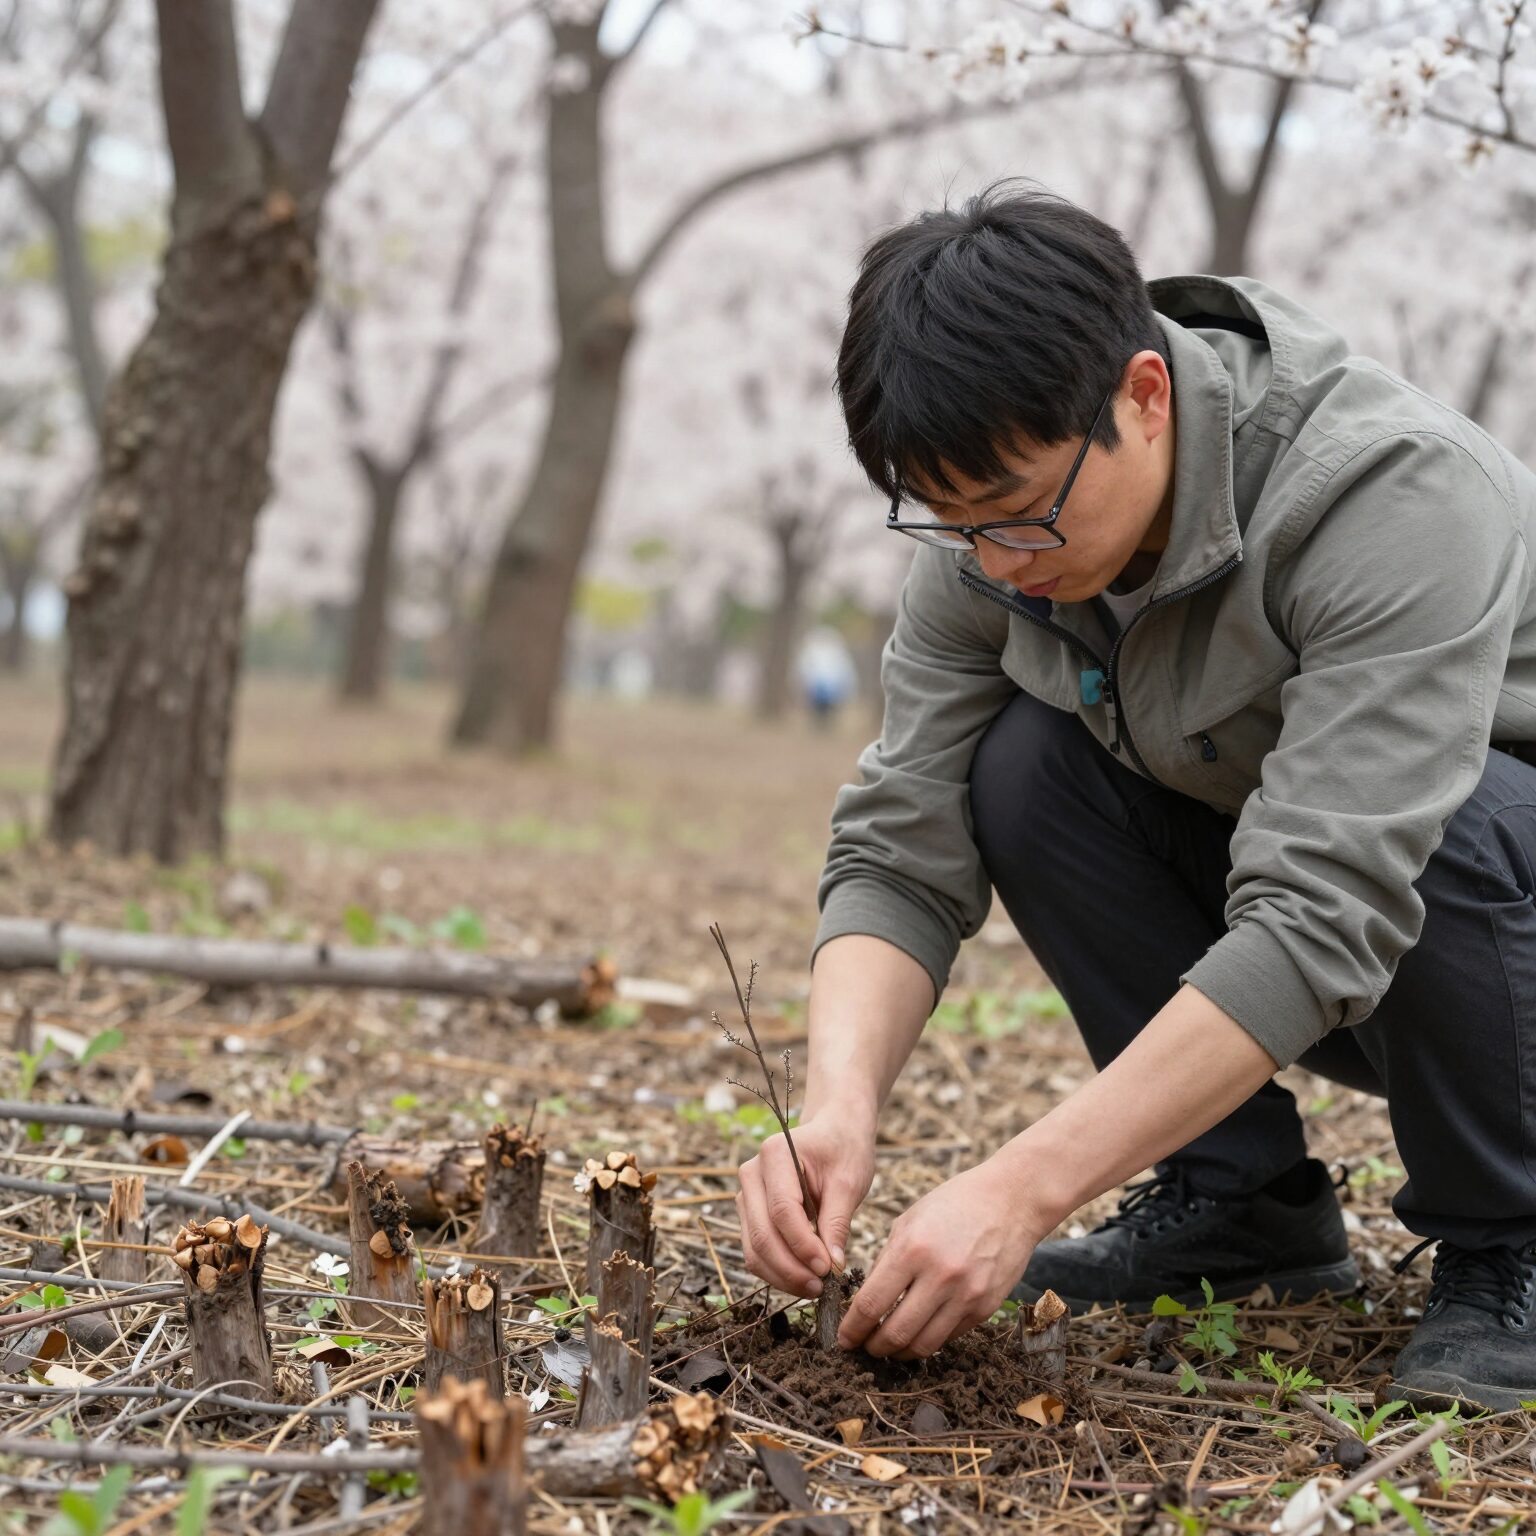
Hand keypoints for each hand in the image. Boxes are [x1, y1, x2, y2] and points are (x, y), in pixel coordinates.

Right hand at [736, 1111, 874, 1297]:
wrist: (834, 1132)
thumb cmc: (844, 1150)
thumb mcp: (849, 1181)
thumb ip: (837, 1222)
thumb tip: (832, 1266)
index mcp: (775, 1154)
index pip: (783, 1211)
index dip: (804, 1245)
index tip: (829, 1268)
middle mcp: (751, 1173)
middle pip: (762, 1234)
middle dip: (791, 1268)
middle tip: (821, 1288)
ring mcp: (746, 1194)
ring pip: (754, 1248)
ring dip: (782, 1275)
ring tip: (815, 1288)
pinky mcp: (750, 1213)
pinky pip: (756, 1250)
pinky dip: (777, 1270)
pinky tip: (803, 1278)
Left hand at [836, 1157, 1041, 1358]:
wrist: (1011, 1201)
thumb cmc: (954, 1204)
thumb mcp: (909, 1220)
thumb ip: (886, 1260)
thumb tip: (866, 1300)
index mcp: (912, 1249)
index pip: (871, 1304)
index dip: (852, 1329)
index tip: (843, 1339)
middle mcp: (939, 1276)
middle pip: (895, 1333)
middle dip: (873, 1347)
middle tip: (864, 1347)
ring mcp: (966, 1295)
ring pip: (923, 1345)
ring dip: (900, 1353)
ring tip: (889, 1347)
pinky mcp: (985, 1308)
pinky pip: (949, 1337)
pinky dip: (929, 1339)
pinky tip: (919, 1332)